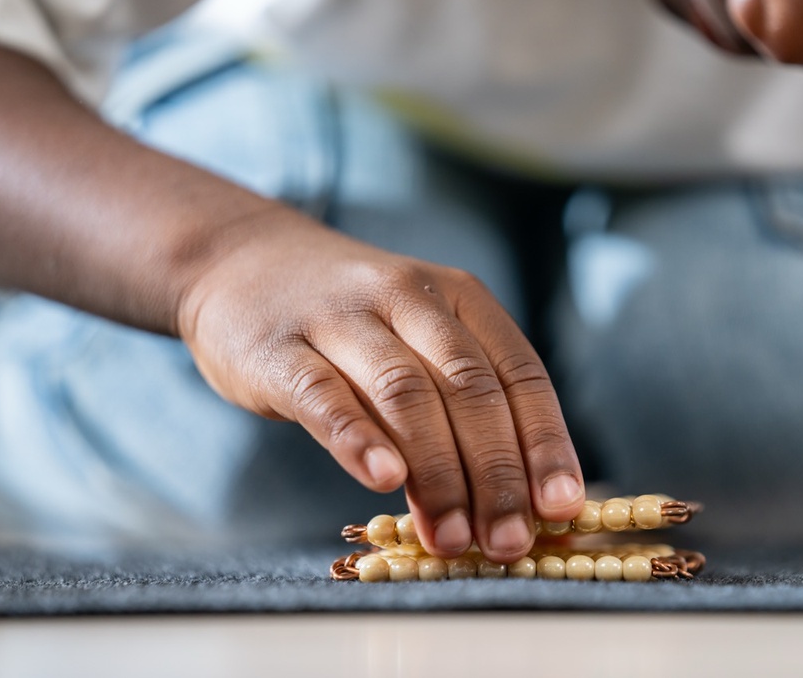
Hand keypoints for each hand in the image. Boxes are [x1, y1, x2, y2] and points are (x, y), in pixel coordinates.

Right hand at [175, 208, 584, 562]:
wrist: (242, 262)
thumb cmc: (350, 320)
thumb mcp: (419, 336)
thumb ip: (459, 404)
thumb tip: (512, 500)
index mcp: (460, 298)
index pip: (520, 374)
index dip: (545, 443)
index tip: (561, 506)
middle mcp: (409, 298)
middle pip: (469, 390)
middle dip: (497, 474)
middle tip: (509, 541)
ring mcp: (342, 317)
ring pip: (406, 394)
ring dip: (438, 473)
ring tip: (454, 537)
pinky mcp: (280, 348)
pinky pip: (324, 395)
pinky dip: (358, 439)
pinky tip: (383, 482)